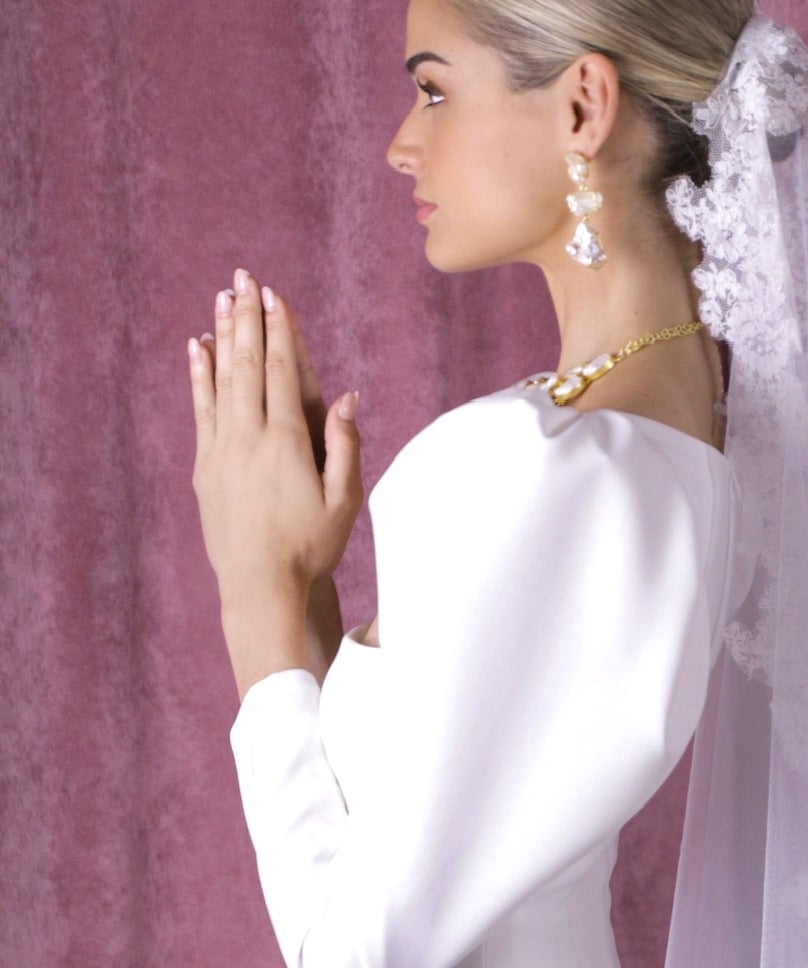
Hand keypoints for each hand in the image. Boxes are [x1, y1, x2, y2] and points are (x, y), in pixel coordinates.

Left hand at [188, 267, 361, 612]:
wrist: (261, 586)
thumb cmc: (311, 548)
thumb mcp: (344, 502)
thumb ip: (346, 447)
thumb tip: (347, 397)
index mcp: (288, 442)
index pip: (284, 372)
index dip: (280, 330)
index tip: (275, 296)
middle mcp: (250, 437)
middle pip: (249, 364)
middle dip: (248, 318)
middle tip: (245, 278)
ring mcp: (222, 449)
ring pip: (222, 379)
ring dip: (224, 335)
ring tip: (222, 299)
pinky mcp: (206, 467)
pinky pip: (201, 408)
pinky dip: (199, 375)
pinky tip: (197, 347)